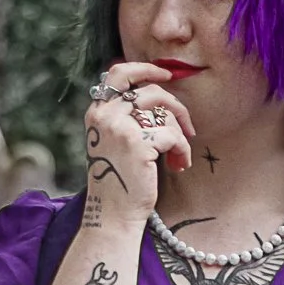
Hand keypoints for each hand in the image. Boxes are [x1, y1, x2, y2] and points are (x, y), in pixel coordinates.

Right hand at [81, 64, 194, 227]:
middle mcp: (104, 115)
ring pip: (163, 111)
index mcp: (96, 113)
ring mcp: (120, 127)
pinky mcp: (138, 143)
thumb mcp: (112, 143)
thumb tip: (156, 93)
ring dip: (180, 132)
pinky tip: (178, 165)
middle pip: (149, 90)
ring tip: (179, 154)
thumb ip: (124, 117)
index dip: (145, 69)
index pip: (118, 73)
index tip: (165, 75)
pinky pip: (172, 135)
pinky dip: (181, 150)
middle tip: (187, 124)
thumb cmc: (119, 181)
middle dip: (174, 104)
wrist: (113, 214)